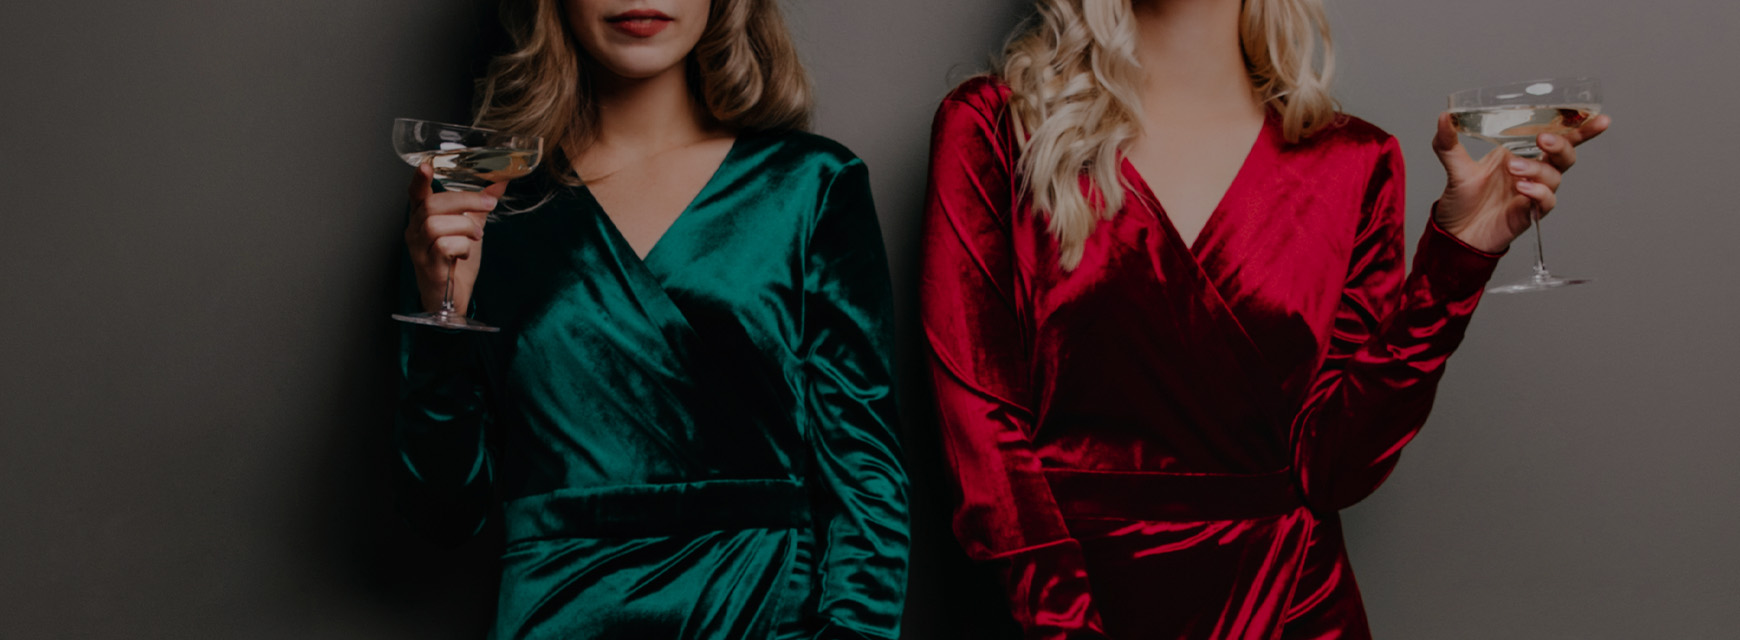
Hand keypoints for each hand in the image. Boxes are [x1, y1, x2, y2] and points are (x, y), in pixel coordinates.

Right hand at [404, 161, 506, 314]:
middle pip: (432, 205)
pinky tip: (465, 253)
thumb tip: (500, 181)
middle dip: (464, 201)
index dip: (419, 180)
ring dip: (464, 226)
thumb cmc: (455, 260)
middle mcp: (414, 231)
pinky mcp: (428, 266)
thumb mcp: (470, 227)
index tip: (426, 166)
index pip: (415, 194)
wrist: (452, 297)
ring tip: (476, 236)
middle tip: (488, 205)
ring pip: (436, 225)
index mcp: (422, 218)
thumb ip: (480, 205)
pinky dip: (462, 246)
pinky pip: (443, 246)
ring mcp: (418, 249)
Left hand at [1430, 112, 1610, 252]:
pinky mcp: (1529, 213)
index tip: (1599, 119)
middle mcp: (1532, 171)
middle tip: (1543, 139)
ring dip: (1538, 169)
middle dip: (1561, 144)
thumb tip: (1444, 117)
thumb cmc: (1462, 200)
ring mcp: (1533, 192)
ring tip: (1513, 169)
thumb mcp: (1454, 166)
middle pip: (1565, 154)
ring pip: (1554, 176)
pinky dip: (1538, 193)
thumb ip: (1448, 142)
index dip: (1581, 129)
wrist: (1455, 233)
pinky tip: (1522, 189)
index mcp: (1521, 152)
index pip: (1557, 137)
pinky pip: (1546, 202)